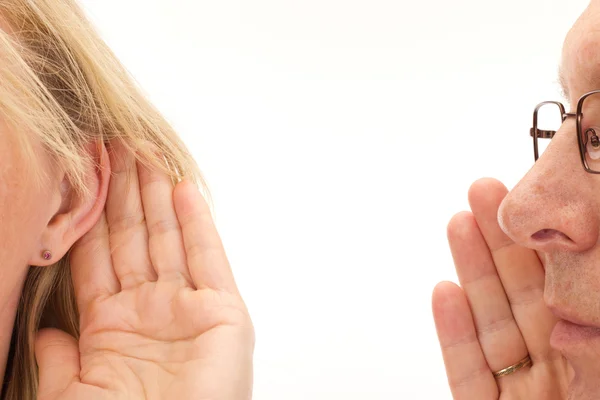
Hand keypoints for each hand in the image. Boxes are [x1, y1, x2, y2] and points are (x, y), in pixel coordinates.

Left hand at [34, 141, 253, 399]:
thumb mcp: (71, 398)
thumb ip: (58, 361)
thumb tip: (48, 329)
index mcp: (112, 328)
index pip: (98, 256)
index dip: (89, 215)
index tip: (82, 176)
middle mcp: (151, 311)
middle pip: (133, 237)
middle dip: (123, 191)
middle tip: (115, 144)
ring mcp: (188, 308)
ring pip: (168, 238)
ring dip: (155, 195)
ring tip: (144, 150)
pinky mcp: (223, 312)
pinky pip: (207, 258)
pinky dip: (197, 223)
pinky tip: (182, 189)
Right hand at [432, 178, 570, 398]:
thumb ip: (593, 350)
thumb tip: (569, 305)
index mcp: (590, 360)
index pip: (565, 296)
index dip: (543, 250)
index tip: (528, 207)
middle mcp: (555, 372)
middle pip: (521, 298)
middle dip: (498, 243)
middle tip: (484, 194)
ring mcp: (516, 392)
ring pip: (490, 325)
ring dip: (471, 272)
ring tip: (457, 224)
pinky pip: (466, 371)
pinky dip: (453, 333)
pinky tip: (444, 292)